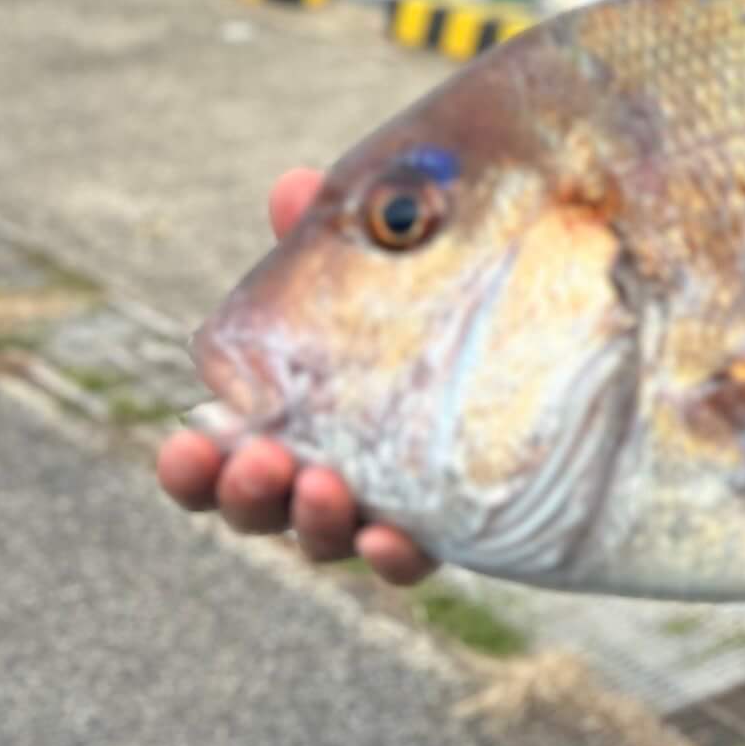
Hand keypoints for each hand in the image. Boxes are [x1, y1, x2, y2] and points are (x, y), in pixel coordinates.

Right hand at [153, 168, 439, 586]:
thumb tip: (292, 185)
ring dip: (315, 521)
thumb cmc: (439, 298)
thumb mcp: (387, 264)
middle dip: (249, 494)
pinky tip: (390, 535)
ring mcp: (387, 504)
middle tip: (262, 459)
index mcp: (293, 418)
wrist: (560, 337)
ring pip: (327, 539)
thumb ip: (338, 238)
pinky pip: (413, 560)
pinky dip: (394, 554)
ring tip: (324, 485)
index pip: (219, 460)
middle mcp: (329, 470)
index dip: (192, 468)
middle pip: (263, 510)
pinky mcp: (453, 528)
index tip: (184, 446)